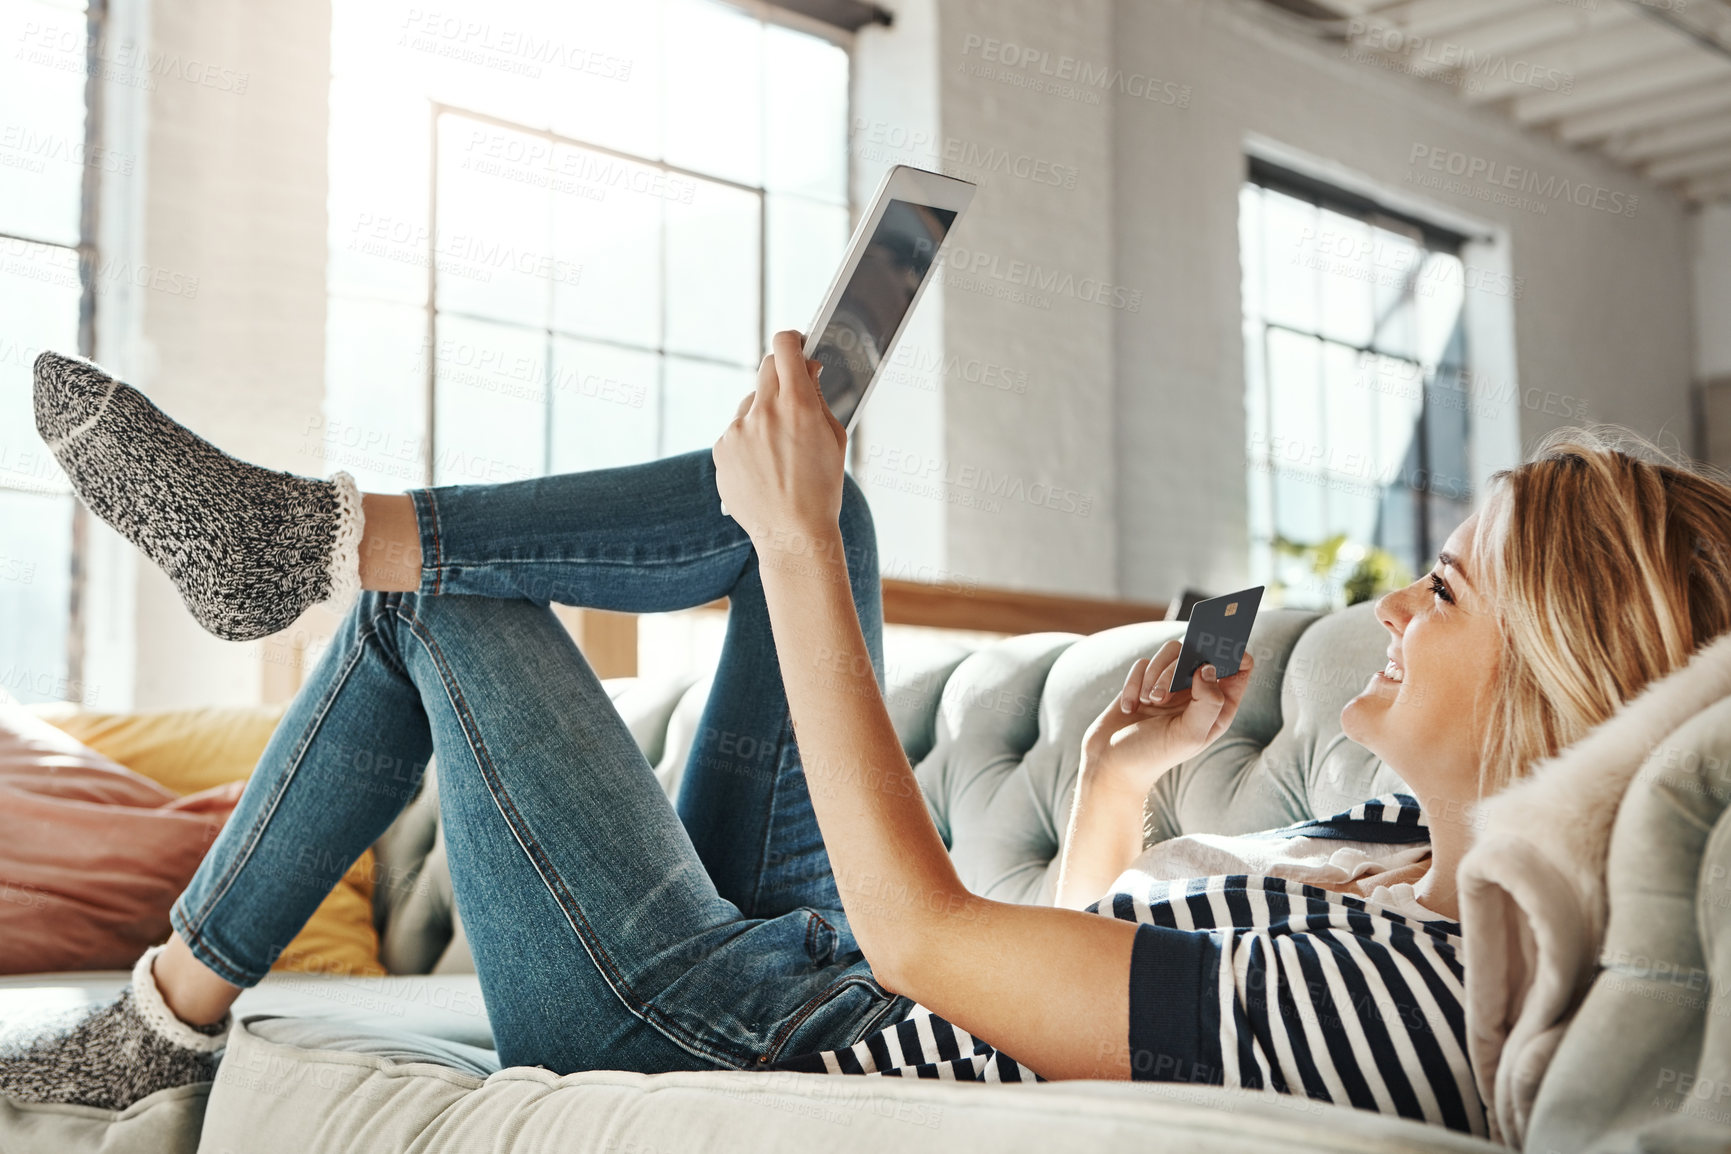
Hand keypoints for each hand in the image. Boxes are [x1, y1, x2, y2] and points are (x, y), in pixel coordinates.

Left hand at [712, 330, 845, 550]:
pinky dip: (748, 442)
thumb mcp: (835, 439)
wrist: (792, 534)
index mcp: (798, 406)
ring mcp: (737, 431)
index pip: (785, 347)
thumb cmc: (821, 489)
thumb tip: (807, 368)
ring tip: (779, 454)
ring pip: (751, 404)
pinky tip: (763, 468)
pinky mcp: (720, 449)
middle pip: (766, 369)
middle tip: (794, 400)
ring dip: (764, 416)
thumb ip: (819, 397)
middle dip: (782, 377)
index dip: (792, 340)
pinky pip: (736, 432)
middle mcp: (763, 413)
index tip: (798, 346)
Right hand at [1080, 640, 1254, 800]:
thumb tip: (1208, 668)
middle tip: (1161, 697)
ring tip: (1146, 702)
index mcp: (1218, 707)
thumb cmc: (1154, 755)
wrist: (1111, 763)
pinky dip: (1133, 683)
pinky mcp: (1145, 681)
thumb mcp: (1189, 735)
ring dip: (1153, 675)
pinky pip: (1143, 662)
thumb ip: (1209, 701)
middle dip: (1176, 671)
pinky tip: (1129, 707)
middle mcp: (1198, 693)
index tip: (1210, 656)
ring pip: (1171, 651)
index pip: (1240, 668)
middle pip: (1199, 652)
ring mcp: (1171, 685)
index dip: (1232, 654)